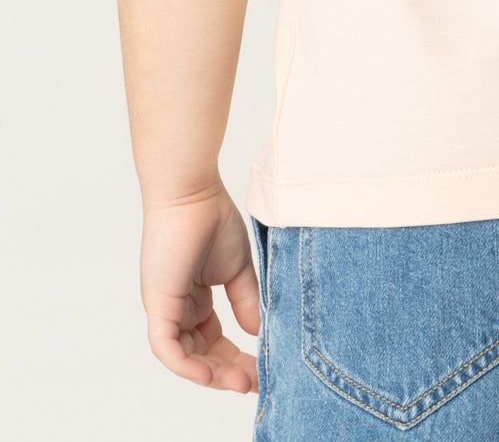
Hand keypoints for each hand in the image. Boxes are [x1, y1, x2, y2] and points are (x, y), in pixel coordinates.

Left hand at [139, 180, 260, 392]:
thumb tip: (258, 333)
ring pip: (184, 358)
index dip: (236, 359)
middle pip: (200, 355)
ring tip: (241, 382)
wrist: (193, 192)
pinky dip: (186, 366)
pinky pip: (166, 348)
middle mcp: (176, 309)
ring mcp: (165, 308)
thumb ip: (246, 301)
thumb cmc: (212, 219)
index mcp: (193, 301)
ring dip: (211, 374)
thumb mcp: (237, 269)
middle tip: (254, 384)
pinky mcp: (158, 304)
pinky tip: (209, 375)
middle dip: (227, 373)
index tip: (262, 370)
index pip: (213, 342)